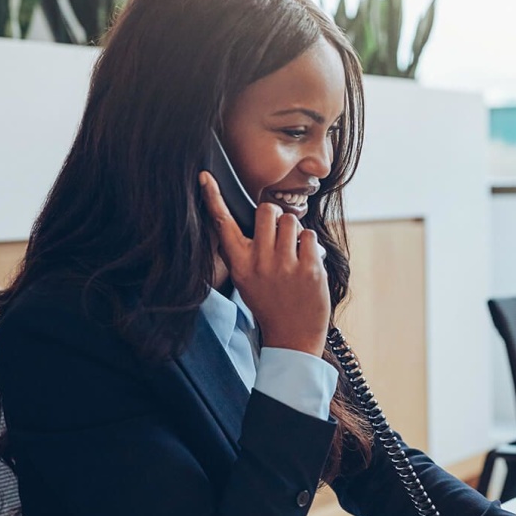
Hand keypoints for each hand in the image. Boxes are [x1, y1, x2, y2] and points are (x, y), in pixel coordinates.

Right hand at [199, 171, 329, 356]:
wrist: (292, 337)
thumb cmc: (270, 305)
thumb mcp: (246, 282)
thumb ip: (243, 254)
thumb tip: (240, 225)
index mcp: (240, 264)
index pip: (223, 225)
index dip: (213, 198)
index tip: (205, 177)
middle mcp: (259, 262)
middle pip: (267, 210)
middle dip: (276, 215)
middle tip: (279, 234)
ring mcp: (285, 265)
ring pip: (291, 220)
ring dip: (295, 231)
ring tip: (294, 252)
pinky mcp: (310, 269)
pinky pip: (310, 236)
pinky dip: (310, 246)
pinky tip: (307, 263)